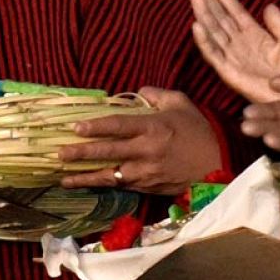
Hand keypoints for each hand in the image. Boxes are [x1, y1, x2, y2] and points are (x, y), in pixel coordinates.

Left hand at [60, 87, 221, 194]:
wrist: (220, 165)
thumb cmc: (199, 131)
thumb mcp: (181, 104)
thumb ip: (157, 95)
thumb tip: (137, 92)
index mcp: (154, 127)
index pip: (119, 126)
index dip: (95, 127)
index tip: (75, 128)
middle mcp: (147, 151)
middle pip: (109, 151)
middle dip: (81, 153)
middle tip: (59, 154)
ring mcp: (147, 172)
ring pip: (110, 175)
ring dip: (85, 177)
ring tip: (62, 178)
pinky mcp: (149, 187)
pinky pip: (121, 186)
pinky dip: (102, 185)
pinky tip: (85, 184)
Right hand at [189, 0, 279, 103]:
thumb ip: (279, 24)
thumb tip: (268, 5)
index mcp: (254, 35)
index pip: (236, 13)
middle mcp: (239, 43)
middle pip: (220, 19)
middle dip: (210, 2)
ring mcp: (231, 56)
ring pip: (214, 32)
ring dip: (204, 15)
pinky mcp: (227, 70)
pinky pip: (212, 54)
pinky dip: (204, 41)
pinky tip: (197, 26)